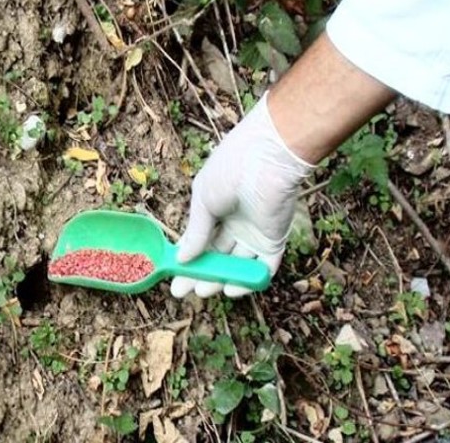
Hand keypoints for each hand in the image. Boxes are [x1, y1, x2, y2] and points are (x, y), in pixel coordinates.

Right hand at [171, 91, 314, 298]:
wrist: (267, 158)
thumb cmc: (230, 170)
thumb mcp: (203, 201)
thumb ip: (195, 232)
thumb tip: (181, 259)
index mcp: (217, 207)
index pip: (201, 240)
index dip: (188, 260)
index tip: (174, 278)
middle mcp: (237, 222)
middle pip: (218, 255)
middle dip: (202, 274)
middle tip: (187, 291)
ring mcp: (256, 232)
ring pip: (238, 264)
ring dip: (222, 279)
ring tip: (205, 291)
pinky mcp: (275, 239)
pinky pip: (263, 266)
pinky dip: (249, 280)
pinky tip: (232, 290)